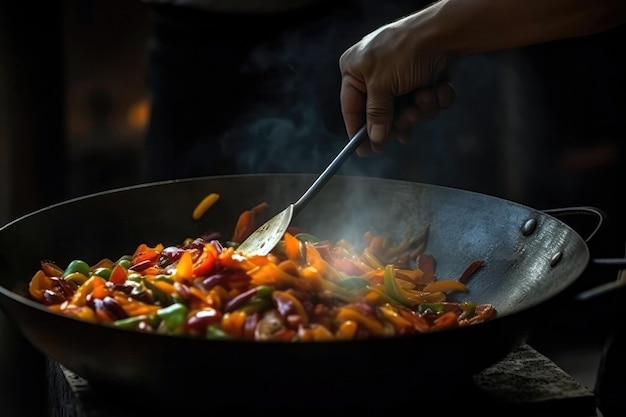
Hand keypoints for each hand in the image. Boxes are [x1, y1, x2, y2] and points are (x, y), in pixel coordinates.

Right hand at [339, 17, 454, 155]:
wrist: (443, 32)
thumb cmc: (403, 51)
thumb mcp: (382, 85)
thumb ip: (376, 114)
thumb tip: (374, 139)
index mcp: (355, 70)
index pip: (351, 108)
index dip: (359, 132)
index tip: (367, 151)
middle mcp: (375, 74)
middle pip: (382, 114)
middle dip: (400, 118)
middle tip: (409, 120)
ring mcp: (400, 77)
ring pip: (408, 110)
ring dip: (420, 109)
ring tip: (425, 96)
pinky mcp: (423, 78)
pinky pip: (426, 102)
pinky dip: (435, 98)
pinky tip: (438, 87)